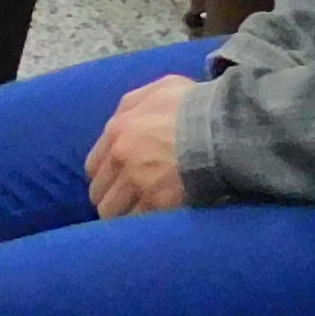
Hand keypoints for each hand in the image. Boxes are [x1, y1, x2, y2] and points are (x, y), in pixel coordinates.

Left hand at [85, 75, 193, 217]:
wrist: (221, 129)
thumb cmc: (194, 105)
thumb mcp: (160, 89)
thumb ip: (136, 104)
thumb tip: (126, 117)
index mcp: (118, 129)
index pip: (93, 167)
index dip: (106, 176)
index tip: (117, 182)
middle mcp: (120, 158)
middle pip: (99, 194)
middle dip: (112, 199)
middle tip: (128, 202)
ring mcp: (137, 183)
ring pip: (112, 214)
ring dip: (123, 216)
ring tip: (139, 216)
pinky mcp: (157, 204)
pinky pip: (136, 224)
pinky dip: (141, 226)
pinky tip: (152, 222)